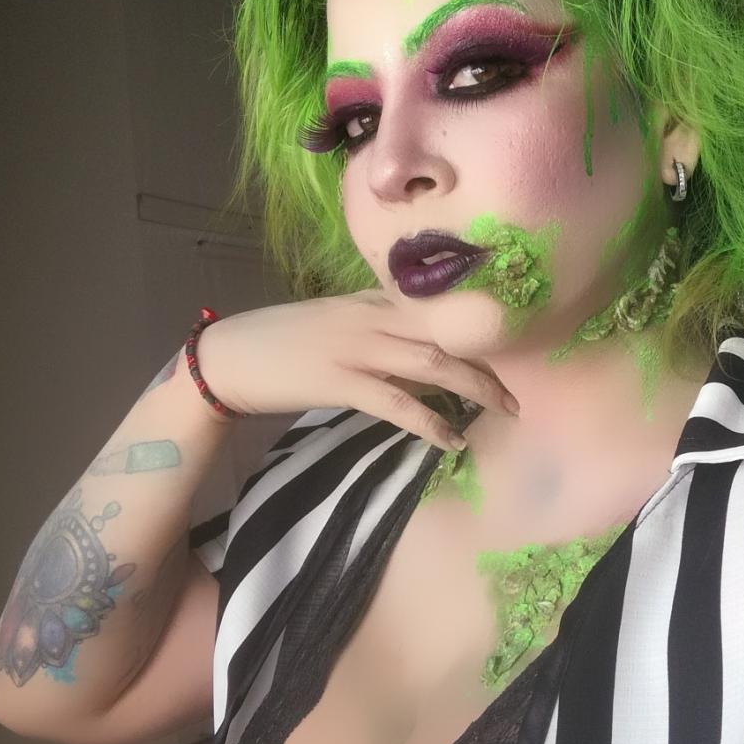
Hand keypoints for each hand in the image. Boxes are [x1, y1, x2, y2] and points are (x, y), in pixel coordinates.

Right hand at [191, 292, 517, 450]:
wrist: (228, 357)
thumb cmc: (280, 341)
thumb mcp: (334, 321)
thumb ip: (375, 323)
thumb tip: (416, 342)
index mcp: (370, 302)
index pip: (437, 310)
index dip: (475, 331)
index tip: (508, 351)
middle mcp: (371, 318)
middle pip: (445, 337)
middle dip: (487, 366)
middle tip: (516, 396)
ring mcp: (357, 349)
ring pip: (432, 365)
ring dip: (475, 390)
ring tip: (502, 412)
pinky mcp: (341, 383)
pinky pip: (398, 404)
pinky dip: (431, 423)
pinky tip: (452, 441)